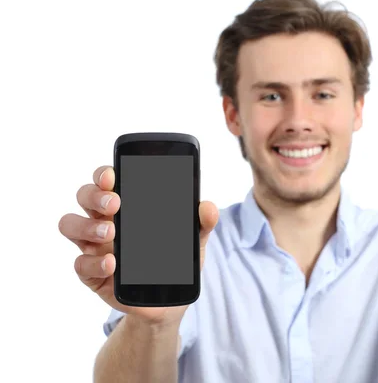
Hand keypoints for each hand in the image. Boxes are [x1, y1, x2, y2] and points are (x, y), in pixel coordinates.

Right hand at [58, 165, 218, 325]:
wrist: (170, 302)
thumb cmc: (176, 262)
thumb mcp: (193, 241)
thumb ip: (202, 223)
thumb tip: (207, 207)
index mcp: (127, 206)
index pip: (107, 180)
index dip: (104, 174)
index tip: (114, 175)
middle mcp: (105, 221)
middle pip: (84, 196)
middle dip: (95, 195)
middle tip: (116, 204)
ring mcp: (95, 247)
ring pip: (71, 225)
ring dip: (87, 225)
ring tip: (111, 232)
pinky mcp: (92, 274)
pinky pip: (80, 265)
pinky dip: (94, 263)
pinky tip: (112, 263)